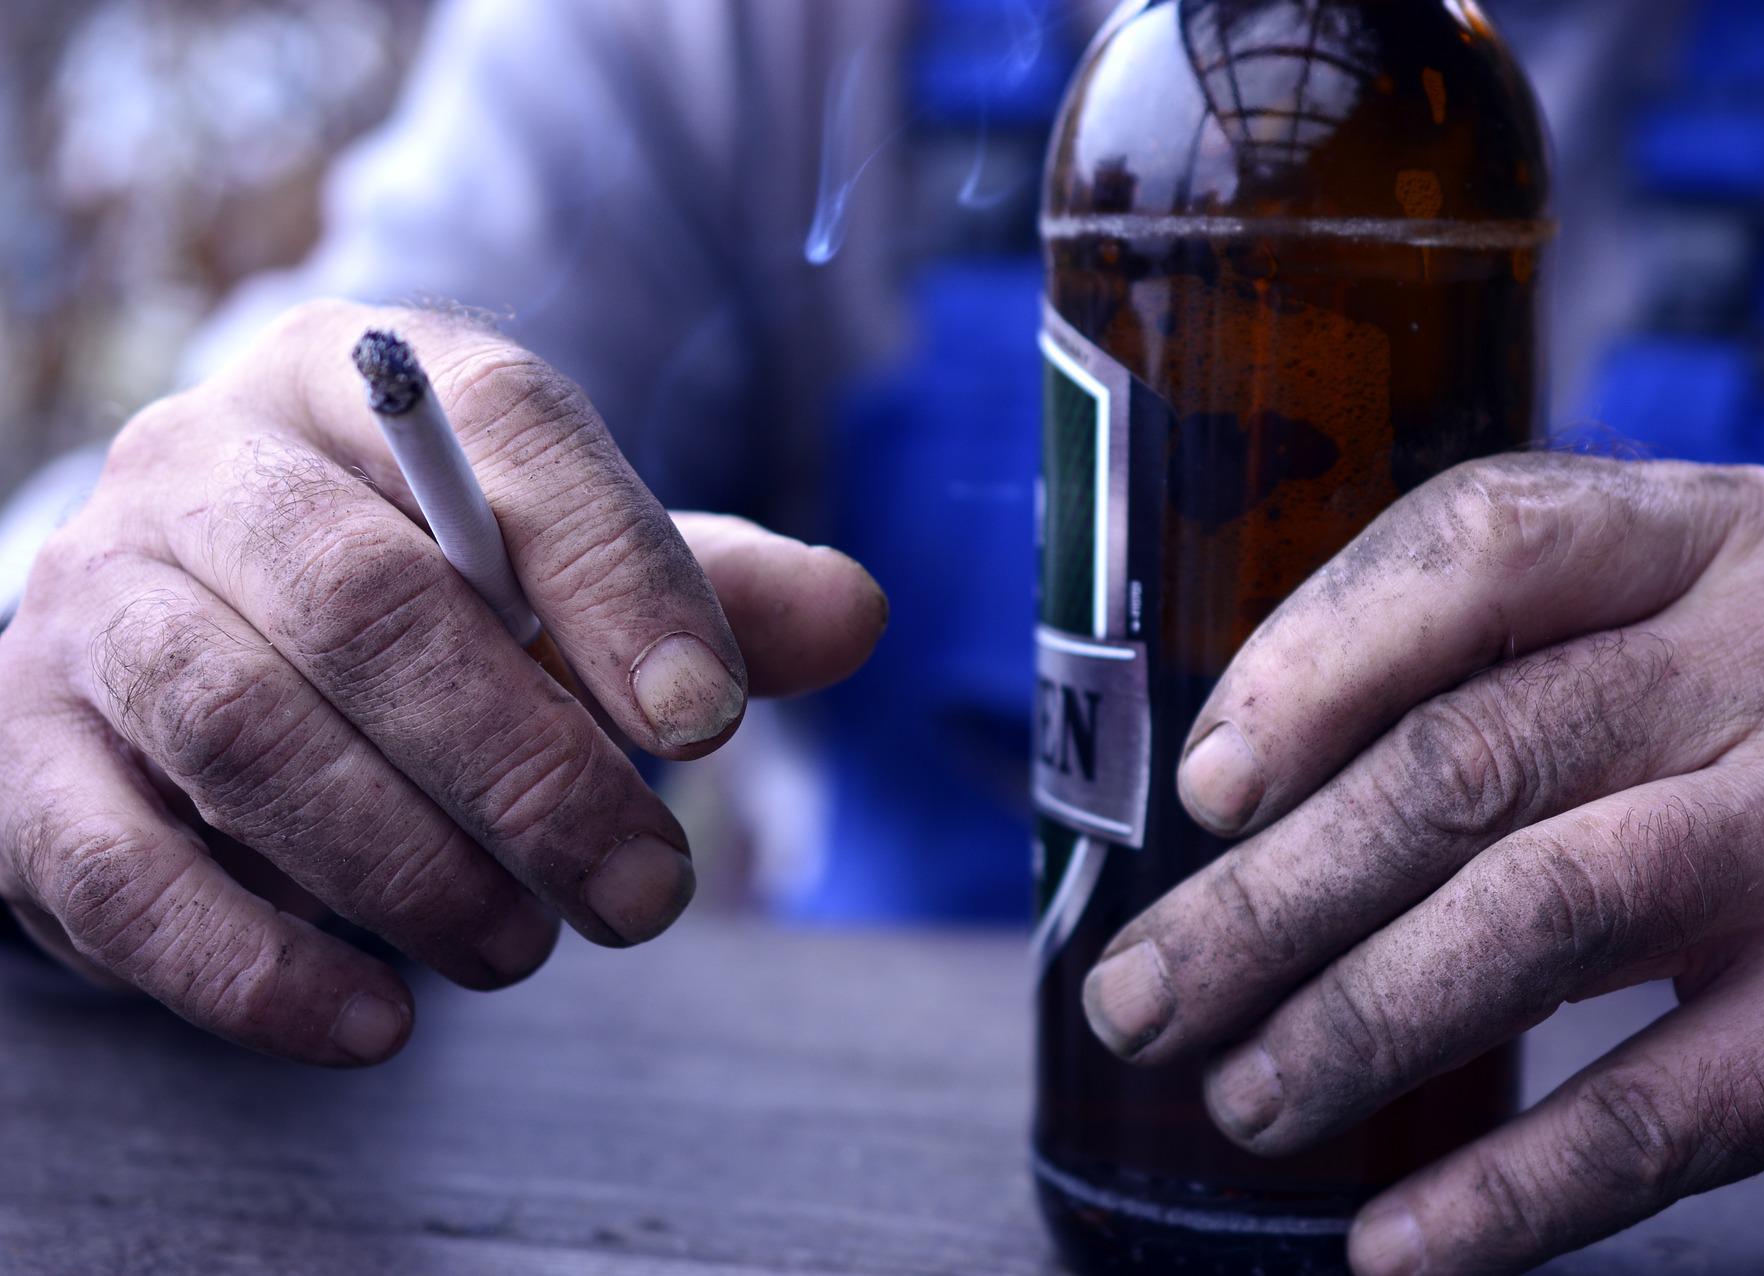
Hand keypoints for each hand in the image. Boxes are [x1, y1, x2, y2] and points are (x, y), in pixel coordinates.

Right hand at [0, 300, 885, 1066]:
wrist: (190, 638)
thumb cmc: (420, 597)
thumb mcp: (561, 569)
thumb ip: (698, 591)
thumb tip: (856, 614)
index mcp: (364, 379)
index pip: (502, 426)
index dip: (614, 572)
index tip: (708, 719)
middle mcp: (209, 466)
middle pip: (367, 600)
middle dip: (528, 767)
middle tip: (649, 892)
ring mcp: (94, 605)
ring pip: (244, 729)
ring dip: (409, 866)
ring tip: (524, 949)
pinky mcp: (23, 757)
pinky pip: (120, 868)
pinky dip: (254, 963)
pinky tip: (374, 1022)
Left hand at [1080, 454, 1763, 1272]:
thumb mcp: (1672, 655)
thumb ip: (1499, 673)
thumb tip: (1238, 799)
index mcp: (1707, 537)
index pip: (1478, 547)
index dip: (1312, 660)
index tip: (1205, 786)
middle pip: (1466, 760)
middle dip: (1270, 897)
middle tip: (1141, 992)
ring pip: (1536, 917)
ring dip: (1351, 1026)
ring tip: (1240, 1102)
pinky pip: (1654, 1112)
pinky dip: (1505, 1191)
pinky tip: (1393, 1244)